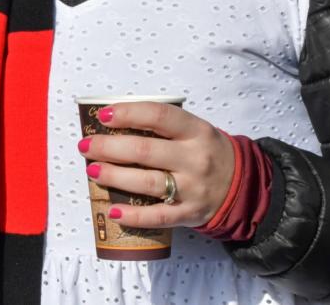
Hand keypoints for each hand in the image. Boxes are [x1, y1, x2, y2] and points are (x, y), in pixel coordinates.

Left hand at [79, 101, 234, 228]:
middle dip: (109, 147)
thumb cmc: (206, 151)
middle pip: (145, 150)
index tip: (103, 116)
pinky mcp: (190, 214)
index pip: (158, 116)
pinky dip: (134, 215)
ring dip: (115, 176)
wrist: (243, 186)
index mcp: (196, 131)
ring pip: (148, 182)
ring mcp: (193, 188)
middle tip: (86, 146)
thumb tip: (114, 122)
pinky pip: (158, 216)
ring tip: (93, 171)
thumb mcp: (194, 130)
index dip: (128, 113)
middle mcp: (195, 158)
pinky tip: (113, 210)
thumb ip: (162, 126)